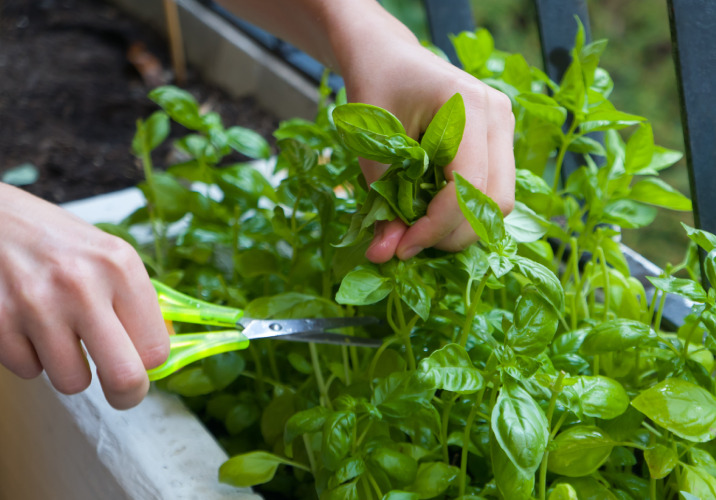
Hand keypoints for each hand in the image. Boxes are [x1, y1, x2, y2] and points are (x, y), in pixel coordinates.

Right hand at [0, 184, 168, 408]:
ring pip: (73, 382)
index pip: (156, 347)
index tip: (144, 363)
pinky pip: (30, 371)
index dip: (151, 364)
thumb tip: (163, 351)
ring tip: (63, 336)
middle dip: (127, 394)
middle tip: (122, 390)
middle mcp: (81, 285)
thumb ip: (137, 301)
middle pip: (125, 376)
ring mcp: (36, 305)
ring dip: (71, 369)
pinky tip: (30, 326)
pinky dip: (32, 357)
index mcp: (119, 265)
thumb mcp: (108, 255)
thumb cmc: (55, 239)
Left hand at [332, 5, 515, 262]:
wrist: (386, 56)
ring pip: (500, 200)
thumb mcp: (371, 148)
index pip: (467, 188)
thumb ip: (382, 203)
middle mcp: (498, 114)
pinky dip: (465, 210)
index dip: (435, 228)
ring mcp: (504, 126)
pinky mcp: (499, 139)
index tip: (401, 248)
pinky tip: (432, 209)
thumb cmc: (374, 89)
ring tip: (420, 228)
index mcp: (468, 106)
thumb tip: (384, 257)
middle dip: (452, 234)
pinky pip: (493, 189)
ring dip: (461, 226)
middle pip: (495, 202)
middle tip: (410, 243)